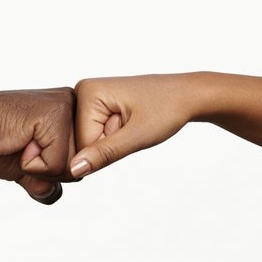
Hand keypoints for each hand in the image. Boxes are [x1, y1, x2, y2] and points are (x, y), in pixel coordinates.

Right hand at [0, 88, 75, 204]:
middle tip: (20, 144)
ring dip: (39, 169)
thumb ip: (47, 182)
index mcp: (72, 113)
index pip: (83, 163)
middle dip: (47, 171)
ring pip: (72, 168)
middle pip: (81, 166)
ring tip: (19, 142)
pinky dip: (31, 166)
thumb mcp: (27, 166)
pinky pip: (57, 165)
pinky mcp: (55, 116)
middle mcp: (74, 105)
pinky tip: (17, 141)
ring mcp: (66, 108)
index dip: (50, 169)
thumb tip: (53, 193)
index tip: (25, 145)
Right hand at [70, 74, 201, 177]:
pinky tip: (128, 123)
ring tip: (132, 124)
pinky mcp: (96, 105)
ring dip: (112, 141)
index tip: (130, 130)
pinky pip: (96, 134)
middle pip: (81, 142)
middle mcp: (82, 91)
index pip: (81, 144)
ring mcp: (89, 98)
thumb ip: (104, 153)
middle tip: (132, 127)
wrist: (187, 96)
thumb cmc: (168, 108)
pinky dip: (114, 136)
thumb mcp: (138, 136)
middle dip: (107, 145)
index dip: (107, 149)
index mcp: (87, 92)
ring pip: (89, 141)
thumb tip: (74, 169)